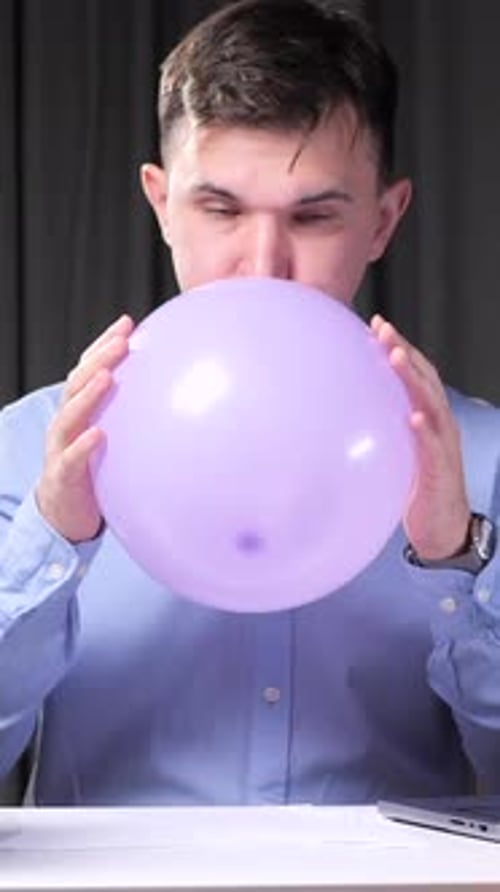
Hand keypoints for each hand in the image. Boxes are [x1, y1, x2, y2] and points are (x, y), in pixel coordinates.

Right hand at [36, 314, 134, 542]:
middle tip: (121, 340)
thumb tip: (176, 397)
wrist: (64, 513)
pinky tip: (98, 434)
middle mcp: (67, 423)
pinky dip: (83, 445)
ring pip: (69, 414)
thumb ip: (131, 417)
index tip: (127, 323)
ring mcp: (60, 447)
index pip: (88, 369)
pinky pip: (71, 458)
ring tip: (107, 375)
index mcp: (79, 410)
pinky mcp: (62, 475)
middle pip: (78, 382)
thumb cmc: (93, 471)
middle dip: (99, 358)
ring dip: (87, 393)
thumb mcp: (112, 439)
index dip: (104, 344)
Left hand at [371, 314, 469, 560]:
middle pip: (424, 379)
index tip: (376, 324)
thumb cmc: (418, 488)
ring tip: (396, 358)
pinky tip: (414, 417)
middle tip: (383, 328)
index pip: (415, 374)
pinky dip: (425, 430)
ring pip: (432, 404)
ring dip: (414, 379)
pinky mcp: (440, 471)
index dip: (399, 347)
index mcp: (428, 417)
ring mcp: (443, 445)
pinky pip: (434, 447)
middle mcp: (439, 424)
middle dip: (404, 350)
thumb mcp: (397, 451)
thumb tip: (344, 414)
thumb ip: (382, 428)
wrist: (443, 529)